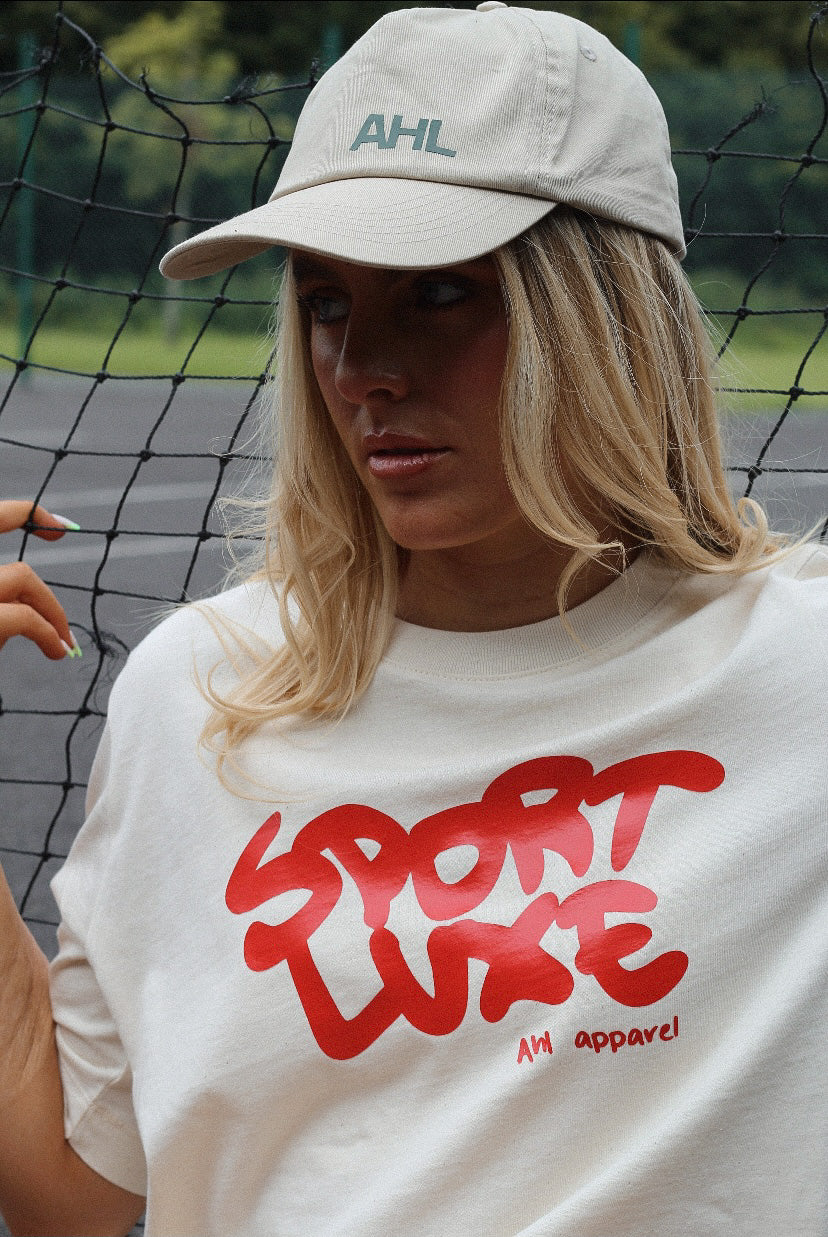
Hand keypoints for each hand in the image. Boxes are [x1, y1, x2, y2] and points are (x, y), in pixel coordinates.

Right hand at [0, 501, 79, 659]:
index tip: (63, 530)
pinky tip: (57, 651)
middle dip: (47, 601)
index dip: (24, 513)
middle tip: (65, 634)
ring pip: (22, 578)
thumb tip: (28, 614)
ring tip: (62, 648)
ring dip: (50, 617)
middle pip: (17, 568)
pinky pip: (24, 616)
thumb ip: (0, 602)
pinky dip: (47, 633)